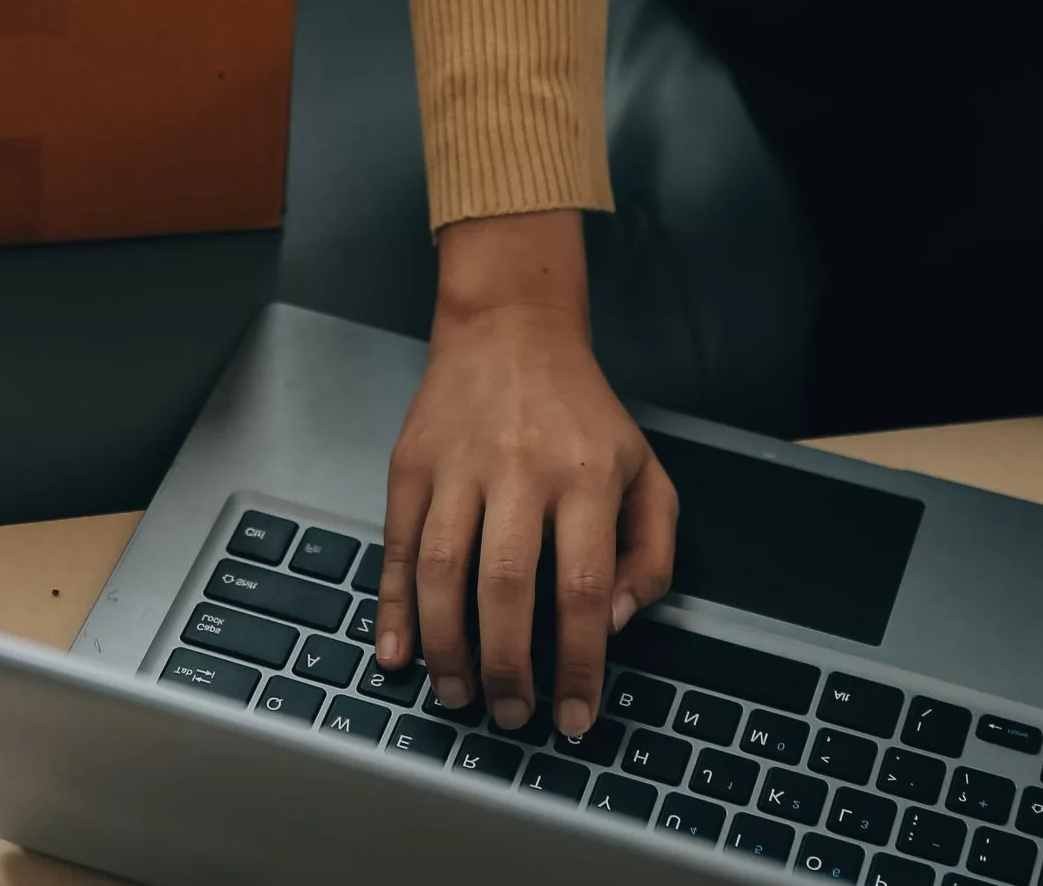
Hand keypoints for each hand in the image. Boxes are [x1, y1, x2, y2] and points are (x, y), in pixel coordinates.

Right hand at [375, 210, 677, 740]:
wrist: (510, 327)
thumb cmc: (581, 410)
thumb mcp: (646, 470)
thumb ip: (651, 552)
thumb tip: (615, 623)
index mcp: (585, 477)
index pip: (582, 590)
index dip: (579, 665)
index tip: (574, 717)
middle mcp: (519, 470)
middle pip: (506, 587)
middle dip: (506, 668)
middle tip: (510, 714)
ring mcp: (458, 467)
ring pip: (442, 571)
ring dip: (447, 646)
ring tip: (458, 694)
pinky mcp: (410, 465)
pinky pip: (397, 547)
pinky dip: (392, 607)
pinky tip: (396, 653)